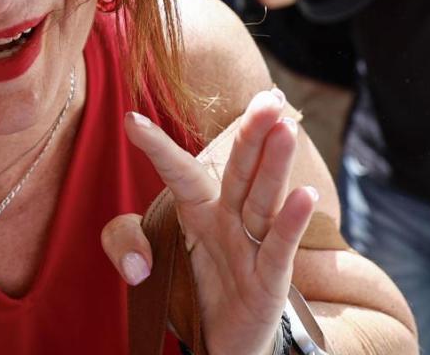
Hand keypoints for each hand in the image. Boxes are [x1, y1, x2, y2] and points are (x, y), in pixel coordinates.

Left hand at [103, 90, 317, 354]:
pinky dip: (291, 223)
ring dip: (275, 164)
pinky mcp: (269, 280)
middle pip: (241, 172)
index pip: (180, 172)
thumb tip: (134, 261)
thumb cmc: (191, 290)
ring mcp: (252, 246)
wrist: (225, 337)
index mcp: (198, 209)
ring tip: (286, 128)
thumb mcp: (147, 262)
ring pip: (263, 200)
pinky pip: (280, 248)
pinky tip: (304, 195)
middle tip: (268, 98)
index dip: (157, 148)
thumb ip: (125, 243)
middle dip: (253, 134)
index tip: (130, 119)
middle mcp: (229, 220)